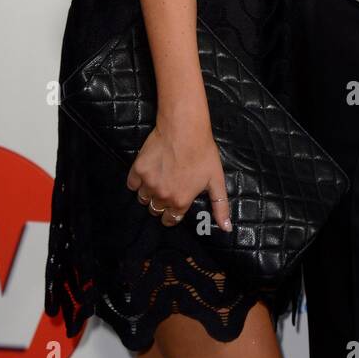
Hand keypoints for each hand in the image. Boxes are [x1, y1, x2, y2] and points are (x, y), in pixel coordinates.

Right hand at [127, 108, 231, 230]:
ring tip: (159, 178)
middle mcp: (163, 196)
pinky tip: (148, 172)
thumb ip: (220, 206)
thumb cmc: (203, 152)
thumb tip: (226, 228)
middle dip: (162, 202)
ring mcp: (149, 183)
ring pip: (143, 198)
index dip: (172, 214)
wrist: (185, 128)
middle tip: (168, 187)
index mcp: (181, 201)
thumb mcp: (216, 180)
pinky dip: (137, 181)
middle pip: (156, 210)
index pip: (170, 220)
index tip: (174, 204)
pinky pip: (132, 185)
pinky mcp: (138, 170)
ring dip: (149, 193)